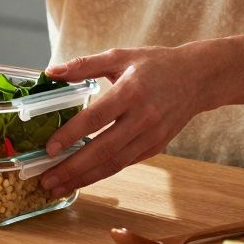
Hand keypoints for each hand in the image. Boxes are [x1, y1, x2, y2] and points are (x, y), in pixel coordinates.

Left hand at [38, 45, 211, 197]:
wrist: (198, 78)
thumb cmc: (156, 64)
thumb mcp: (120, 56)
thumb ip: (84, 65)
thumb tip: (51, 72)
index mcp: (131, 92)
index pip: (95, 118)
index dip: (70, 135)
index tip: (49, 149)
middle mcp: (143, 118)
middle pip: (103, 150)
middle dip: (72, 169)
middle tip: (46, 181)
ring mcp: (151, 136)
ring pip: (114, 163)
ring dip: (84, 178)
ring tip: (58, 188)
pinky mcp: (156, 147)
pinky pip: (125, 163)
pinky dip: (102, 173)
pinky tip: (82, 178)